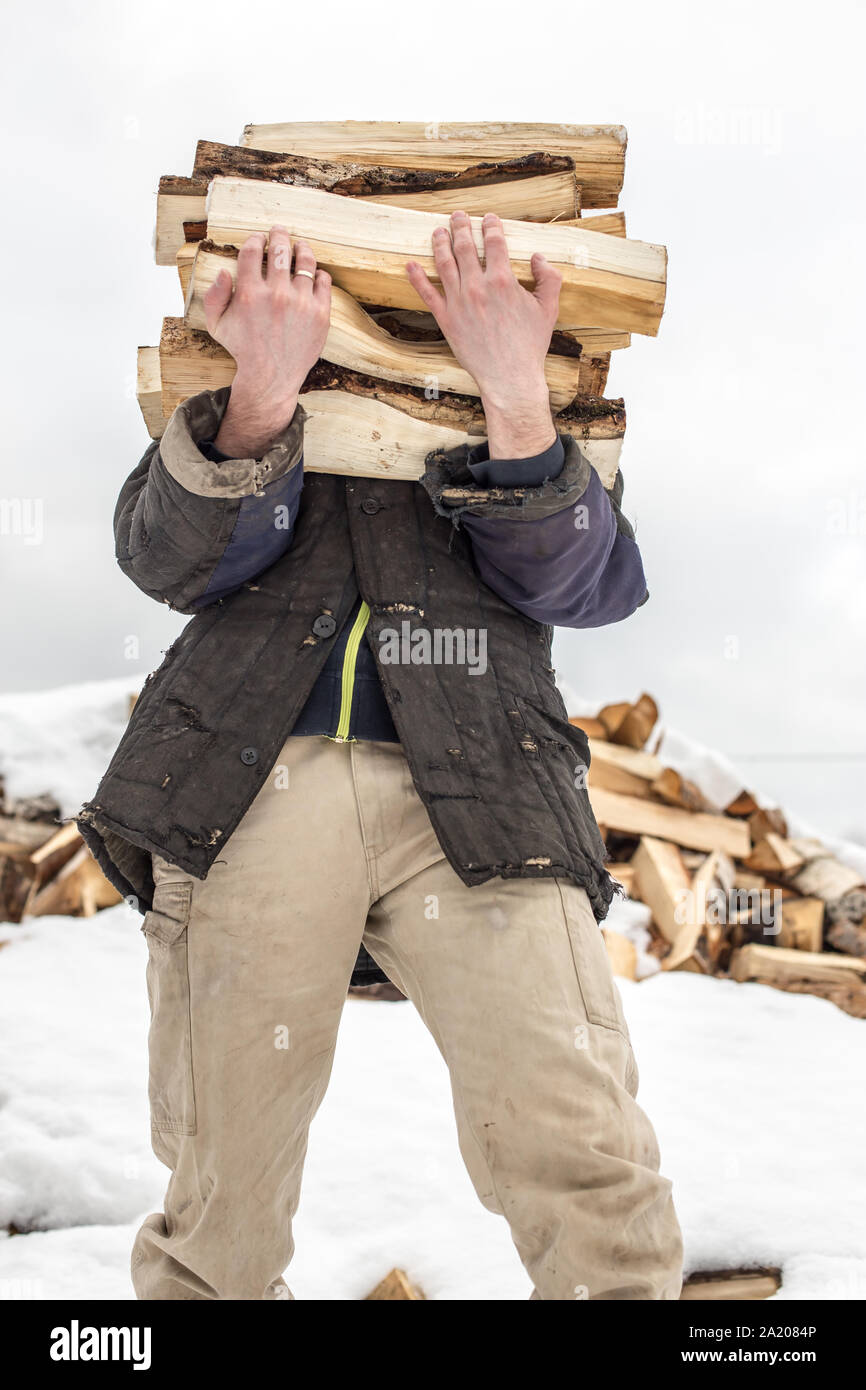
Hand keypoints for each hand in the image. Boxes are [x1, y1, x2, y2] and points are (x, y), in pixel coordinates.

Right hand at [204, 227, 330, 457]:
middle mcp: (276, 295)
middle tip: (279, 230)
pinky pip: (324, 281)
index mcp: (249, 294)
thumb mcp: (217, 325)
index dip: (255, 239)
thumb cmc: (243, 349)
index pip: (252, 251)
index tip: (258, 239)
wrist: (271, 378)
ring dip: (301, 248)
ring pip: (305, 261)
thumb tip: (224, 270)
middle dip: (279, 235)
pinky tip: (314, 273)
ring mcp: (301, 303)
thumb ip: (214, 296)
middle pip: (280, 249)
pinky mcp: (321, 313)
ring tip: (300, 246)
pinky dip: (319, 273)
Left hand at [406, 211, 560, 458]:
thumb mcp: (548, 309)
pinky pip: (427, 294)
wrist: (509, 377)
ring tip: (438, 231)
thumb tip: (538, 258)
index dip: (491, 225)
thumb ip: (549, 279)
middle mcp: (477, 286)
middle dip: (461, 226)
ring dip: (440, 242)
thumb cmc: (530, 345)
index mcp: (503, 280)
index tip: (488, 218)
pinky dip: (417, 278)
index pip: (494, 241)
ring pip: (444, 263)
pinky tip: (410, 265)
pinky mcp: (446, 319)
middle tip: (458, 216)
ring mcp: (459, 302)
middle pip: (465, 246)